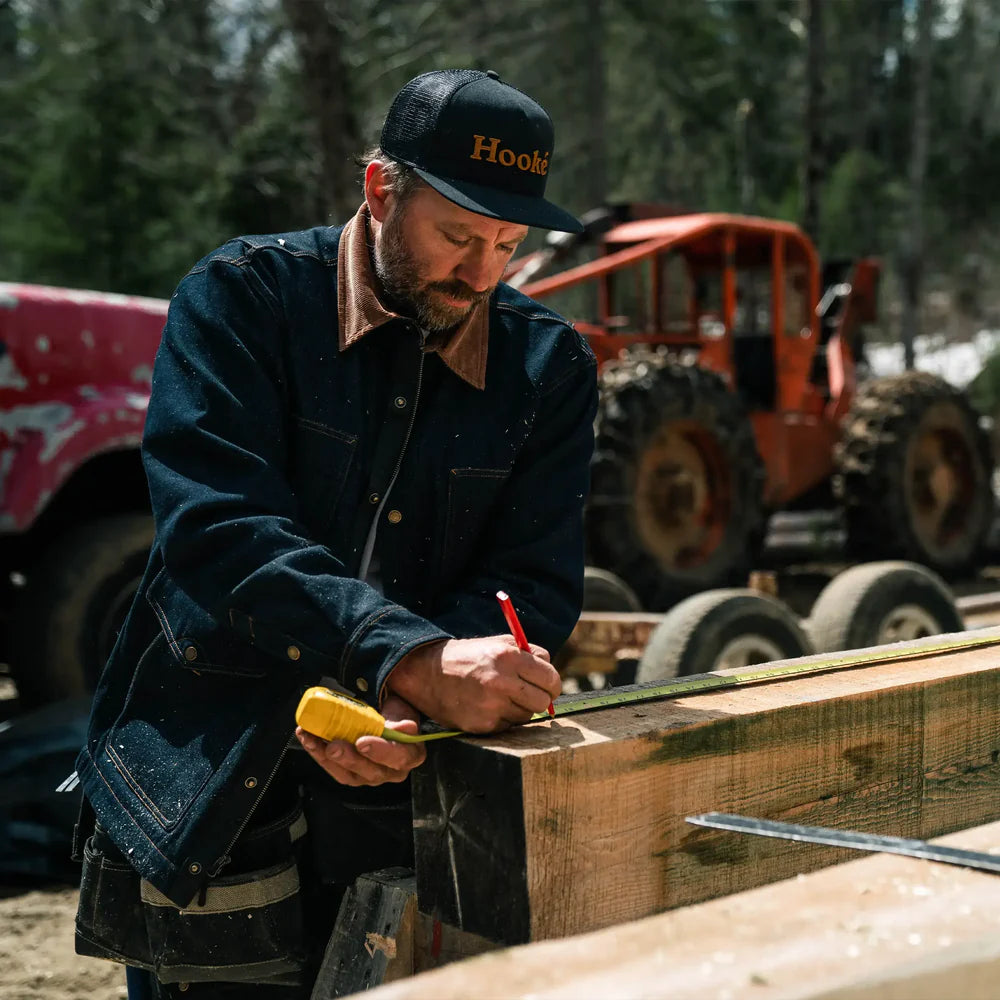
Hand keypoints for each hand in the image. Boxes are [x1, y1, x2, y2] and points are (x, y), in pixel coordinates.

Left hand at [295, 693, 425, 786]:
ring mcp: (369, 775)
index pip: (398, 757)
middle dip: (349, 758)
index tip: (363, 741)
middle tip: (333, 745)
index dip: (380, 751)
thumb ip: (403, 720)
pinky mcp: (350, 775)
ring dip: (327, 757)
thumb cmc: (395, 713)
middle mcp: (391, 771)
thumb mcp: (402, 710)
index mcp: (410, 755)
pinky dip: (317, 753)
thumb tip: (406, 728)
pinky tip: (307, 738)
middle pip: (371, 771)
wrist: (385, 715)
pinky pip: (333, 769)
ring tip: (313, 740)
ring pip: (349, 775)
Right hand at [387, 635, 559, 732]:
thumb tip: (551, 670)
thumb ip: (529, 654)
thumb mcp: (498, 643)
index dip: (551, 684)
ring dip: (519, 708)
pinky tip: (487, 706)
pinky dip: (502, 718)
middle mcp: (502, 681)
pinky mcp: (482, 725)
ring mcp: (492, 705)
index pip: (551, 678)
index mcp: (509, 656)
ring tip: (501, 697)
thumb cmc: (468, 656)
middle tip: (528, 694)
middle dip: (540, 698)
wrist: (427, 673)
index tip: (547, 686)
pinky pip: (508, 726)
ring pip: (527, 716)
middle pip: (543, 701)